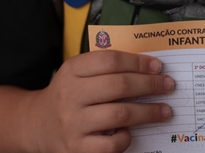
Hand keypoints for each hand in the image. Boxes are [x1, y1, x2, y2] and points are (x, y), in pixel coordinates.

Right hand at [25, 51, 174, 152]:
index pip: (110, 60)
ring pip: (120, 115)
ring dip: (148, 112)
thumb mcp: (77, 74)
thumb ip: (105, 68)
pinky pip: (110, 145)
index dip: (138, 62)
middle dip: (150, 85)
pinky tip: (131, 133)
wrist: (36, 125)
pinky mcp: (76, 148)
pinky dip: (126, 139)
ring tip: (163, 111)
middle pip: (120, 85)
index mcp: (72, 71)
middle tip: (167, 86)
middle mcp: (70, 95)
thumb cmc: (67, 96)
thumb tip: (149, 68)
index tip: (157, 67)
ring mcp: (73, 123)